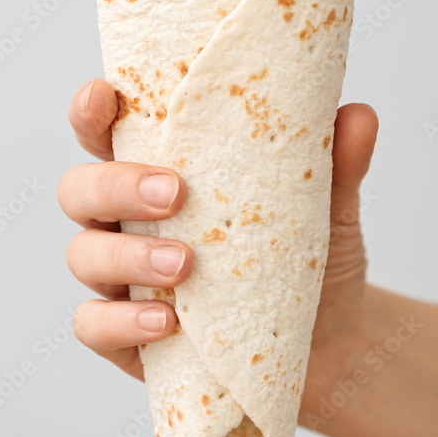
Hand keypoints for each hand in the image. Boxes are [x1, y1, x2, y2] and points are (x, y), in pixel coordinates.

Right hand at [58, 79, 378, 407]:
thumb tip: (357, 115)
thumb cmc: (309, 257)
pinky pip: (93, 325)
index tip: (105, 95)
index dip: (91, 110)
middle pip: (79, 189)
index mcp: (160, 170)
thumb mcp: (328, 207)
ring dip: (126, 256)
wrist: (331, 342)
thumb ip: (337, 162)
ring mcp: (121, 279)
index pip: (106, 131)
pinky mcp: (125, 335)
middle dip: (115, 185)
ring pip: (82, 254)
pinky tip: (166, 323)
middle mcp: (128, 220)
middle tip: (174, 193)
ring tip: (184, 264)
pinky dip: (121, 321)